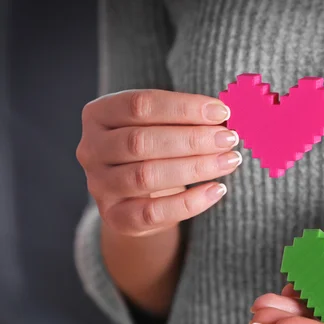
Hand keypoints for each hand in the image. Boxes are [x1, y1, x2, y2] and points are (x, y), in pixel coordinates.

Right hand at [76, 89, 241, 236]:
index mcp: (99, 114)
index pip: (139, 105)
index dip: (183, 107)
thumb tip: (226, 115)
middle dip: (192, 139)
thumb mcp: (162, 127)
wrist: (140, 197)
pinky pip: (154, 212)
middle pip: (141, 141)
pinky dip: (190, 202)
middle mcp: (91, 149)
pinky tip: (217, 189)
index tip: (221, 111)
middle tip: (229, 138)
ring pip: (146, 176)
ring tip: (230, 160)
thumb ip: (186, 118)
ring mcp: (100, 185)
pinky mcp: (117, 217)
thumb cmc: (156, 150)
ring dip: (196, 167)